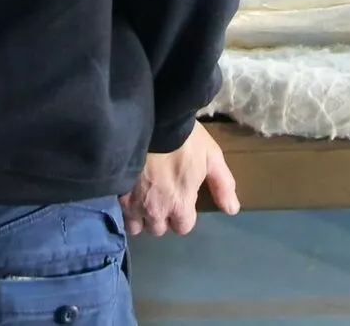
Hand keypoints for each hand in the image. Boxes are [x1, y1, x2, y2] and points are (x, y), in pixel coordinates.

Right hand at [122, 124, 238, 235]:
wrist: (151, 122)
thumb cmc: (185, 139)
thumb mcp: (212, 157)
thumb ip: (223, 186)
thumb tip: (232, 210)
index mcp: (180, 206)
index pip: (183, 227)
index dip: (184, 214)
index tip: (182, 198)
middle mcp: (155, 212)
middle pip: (158, 228)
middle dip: (162, 216)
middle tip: (163, 195)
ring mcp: (133, 204)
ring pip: (137, 225)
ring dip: (141, 216)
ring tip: (144, 198)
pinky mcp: (117, 193)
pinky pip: (122, 212)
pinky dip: (127, 207)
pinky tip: (130, 192)